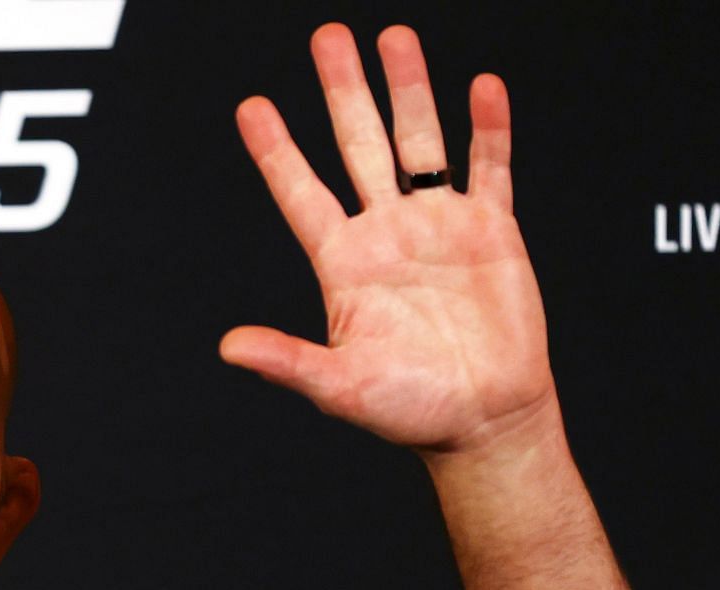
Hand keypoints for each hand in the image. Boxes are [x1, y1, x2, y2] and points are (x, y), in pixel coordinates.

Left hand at [221, 24, 557, 454]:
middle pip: (359, 146)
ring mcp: (439, 227)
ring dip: (408, 90)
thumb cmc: (410, 411)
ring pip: (420, 142)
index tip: (251, 106)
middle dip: (343, 91)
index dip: (276, 150)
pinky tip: (480, 87)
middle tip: (328, 37)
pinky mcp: (492, 231)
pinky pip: (489, 167)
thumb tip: (228, 348)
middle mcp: (386, 234)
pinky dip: (488, 129)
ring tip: (394, 37)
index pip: (301, 193)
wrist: (485, 421)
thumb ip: (287, 362)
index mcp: (344, 264)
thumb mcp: (339, 388)